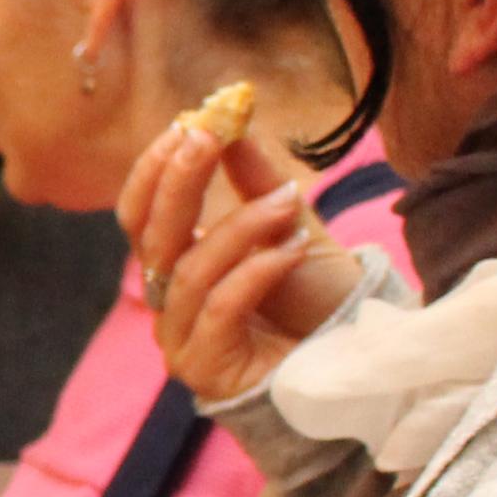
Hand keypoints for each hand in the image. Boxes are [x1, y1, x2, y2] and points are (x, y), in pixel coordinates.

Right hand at [120, 120, 364, 401]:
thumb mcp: (291, 229)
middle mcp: (168, 304)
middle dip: (178, 182)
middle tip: (210, 137)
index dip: (153, 172)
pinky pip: (220, 307)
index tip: (185, 126)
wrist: (357, 367)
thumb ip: (258, 184)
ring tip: (288, 204)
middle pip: (151, 238)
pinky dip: (257, 271)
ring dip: (240, 227)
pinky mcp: (206, 369)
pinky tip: (293, 251)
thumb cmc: (318, 306)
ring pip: (192, 270)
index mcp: (177, 268)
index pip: (139, 217)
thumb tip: (234, 126)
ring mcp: (182, 340)